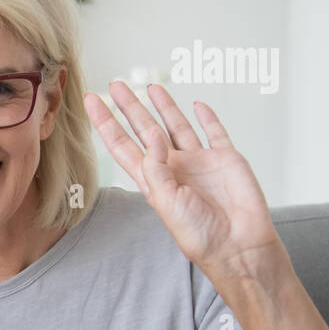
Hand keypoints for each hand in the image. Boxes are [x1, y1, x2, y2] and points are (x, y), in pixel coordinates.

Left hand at [83, 82, 283, 282]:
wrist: (238, 244)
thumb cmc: (199, 233)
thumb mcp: (166, 202)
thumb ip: (156, 168)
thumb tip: (152, 134)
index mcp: (153, 179)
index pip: (122, 145)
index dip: (105, 123)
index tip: (90, 102)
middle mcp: (173, 167)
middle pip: (145, 129)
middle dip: (129, 108)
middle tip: (116, 85)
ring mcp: (199, 161)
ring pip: (177, 126)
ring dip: (165, 107)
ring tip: (151, 87)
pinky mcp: (225, 159)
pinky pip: (215, 133)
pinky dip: (208, 119)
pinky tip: (197, 105)